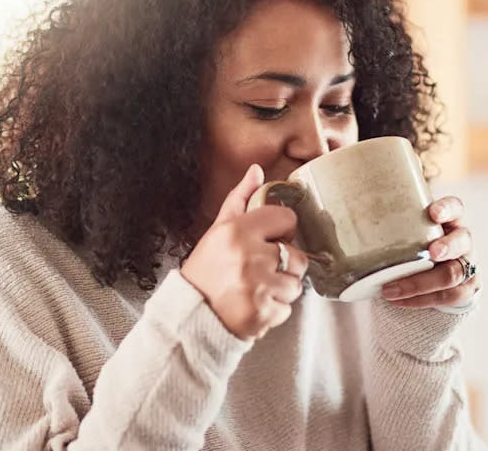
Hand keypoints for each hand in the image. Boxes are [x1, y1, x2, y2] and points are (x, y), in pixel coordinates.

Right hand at [180, 164, 308, 339]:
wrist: (190, 316)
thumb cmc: (205, 270)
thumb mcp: (218, 230)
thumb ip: (240, 199)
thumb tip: (257, 171)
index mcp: (238, 231)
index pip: (287, 219)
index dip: (281, 231)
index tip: (268, 241)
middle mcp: (250, 257)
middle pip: (298, 255)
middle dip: (285, 264)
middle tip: (261, 270)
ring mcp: (258, 288)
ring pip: (296, 285)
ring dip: (281, 289)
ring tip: (257, 290)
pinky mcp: (263, 314)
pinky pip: (287, 309)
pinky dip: (274, 310)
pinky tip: (255, 306)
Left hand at [381, 195, 479, 308]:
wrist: (430, 275)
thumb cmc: (410, 244)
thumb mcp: (402, 230)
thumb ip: (378, 221)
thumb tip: (328, 213)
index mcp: (450, 219)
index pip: (456, 208)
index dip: (447, 209)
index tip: (432, 213)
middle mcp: (462, 240)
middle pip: (462, 241)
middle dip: (447, 247)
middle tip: (431, 253)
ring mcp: (467, 265)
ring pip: (454, 274)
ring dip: (423, 283)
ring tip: (392, 289)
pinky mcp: (466, 289)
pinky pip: (448, 297)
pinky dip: (421, 300)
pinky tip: (398, 301)